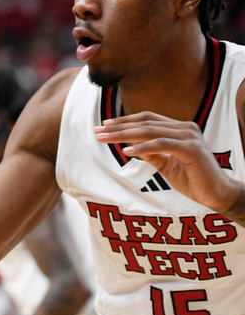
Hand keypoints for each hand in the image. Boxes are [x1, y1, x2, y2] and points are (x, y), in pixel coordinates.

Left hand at [95, 112, 239, 211]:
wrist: (215, 195)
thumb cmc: (192, 179)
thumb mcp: (164, 164)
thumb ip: (149, 153)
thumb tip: (128, 145)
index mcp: (179, 128)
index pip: (147, 119)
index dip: (124, 121)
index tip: (103, 125)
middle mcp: (185, 128)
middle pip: (145, 124)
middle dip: (118, 128)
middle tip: (97, 131)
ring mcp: (189, 137)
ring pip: (150, 131)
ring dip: (124, 135)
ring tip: (105, 139)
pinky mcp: (191, 149)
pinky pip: (162, 145)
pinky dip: (142, 147)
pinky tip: (126, 151)